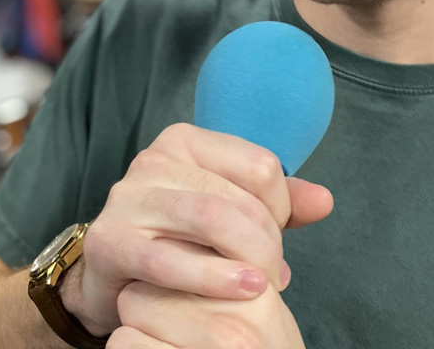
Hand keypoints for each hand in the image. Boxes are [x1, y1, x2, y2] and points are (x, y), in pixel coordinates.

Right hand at [65, 123, 332, 335]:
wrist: (114, 275)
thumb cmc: (181, 238)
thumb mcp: (232, 213)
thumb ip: (279, 204)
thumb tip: (324, 201)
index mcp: (185, 141)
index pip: (258, 165)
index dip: (281, 206)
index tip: (277, 237)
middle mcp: (153, 159)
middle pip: (235, 195)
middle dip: (266, 242)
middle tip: (273, 274)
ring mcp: (127, 197)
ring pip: (208, 218)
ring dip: (244, 259)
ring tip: (262, 286)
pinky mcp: (108, 240)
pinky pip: (167, 259)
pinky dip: (210, 278)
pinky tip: (236, 292)